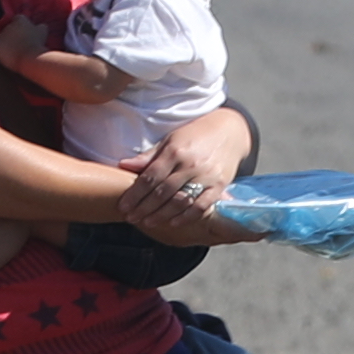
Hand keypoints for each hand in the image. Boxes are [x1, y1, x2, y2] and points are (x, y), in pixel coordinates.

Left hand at [125, 105, 268, 246]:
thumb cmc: (195, 136)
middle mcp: (190, 165)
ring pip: (180, 201)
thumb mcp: (170, 140)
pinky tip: (173, 222)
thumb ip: (149, 156)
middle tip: (131, 218)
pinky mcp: (219, 186)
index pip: (150, 177)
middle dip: (144, 208)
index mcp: (174, 151)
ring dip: (162, 215)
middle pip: (162, 192)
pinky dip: (187, 216)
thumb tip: (124, 165)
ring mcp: (206, 176)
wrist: (229, 131)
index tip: (124, 206)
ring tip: (147, 222)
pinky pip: (202, 206)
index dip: (135, 194)